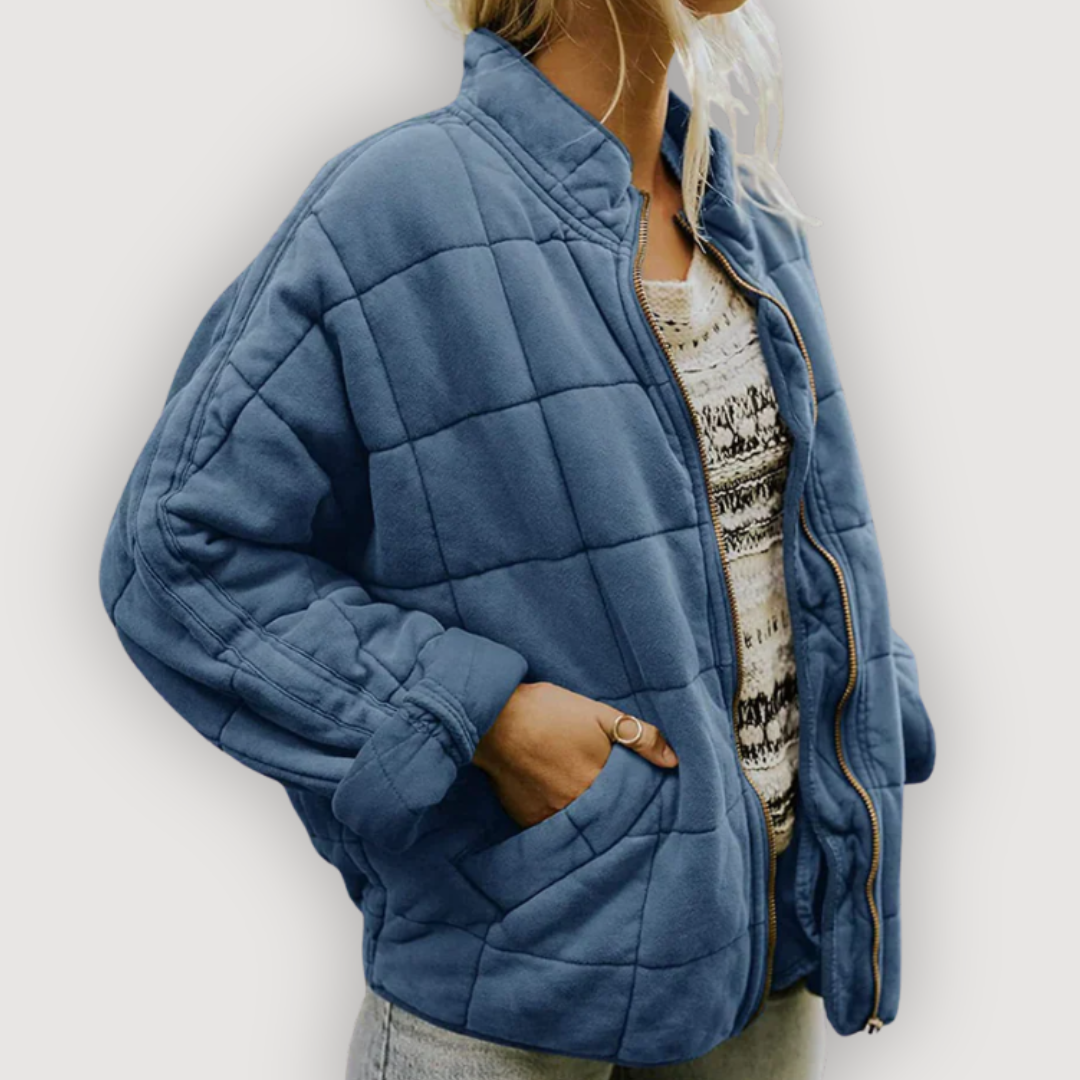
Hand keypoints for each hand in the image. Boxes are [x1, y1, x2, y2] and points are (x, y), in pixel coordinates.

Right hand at [471, 681, 678, 828]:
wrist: (493, 719)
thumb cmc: (547, 712)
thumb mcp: (598, 714)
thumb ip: (639, 736)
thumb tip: (673, 760)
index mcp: (599, 784)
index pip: (631, 803)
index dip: (639, 799)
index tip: (645, 796)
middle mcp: (576, 809)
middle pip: (607, 818)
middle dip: (615, 811)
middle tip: (615, 798)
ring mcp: (550, 818)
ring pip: (580, 825)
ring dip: (589, 817)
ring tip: (588, 800)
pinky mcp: (528, 821)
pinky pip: (553, 828)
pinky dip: (562, 818)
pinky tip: (561, 801)